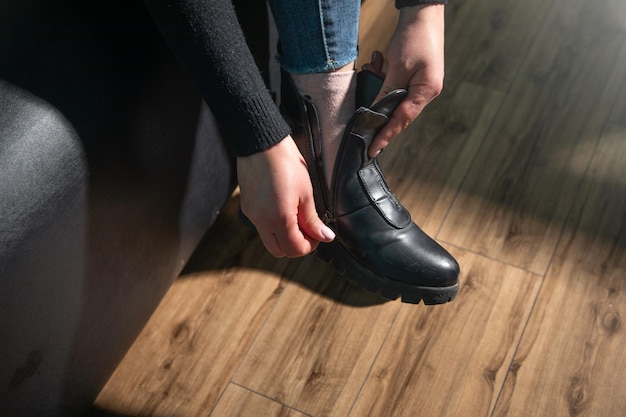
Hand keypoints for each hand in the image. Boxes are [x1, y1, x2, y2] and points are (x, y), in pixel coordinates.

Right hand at [237, 136, 334, 257]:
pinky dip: (272, 225)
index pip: (294, 249)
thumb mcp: (306, 193)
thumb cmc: (286, 163)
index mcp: (279, 219)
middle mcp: (262, 221)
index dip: (309, 246)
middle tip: (307, 230)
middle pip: (279, 251)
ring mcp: (251, 215)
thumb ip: (313, 219)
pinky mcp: (246, 207)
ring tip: (295, 218)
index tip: (317, 235)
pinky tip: (281, 208)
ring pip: (268, 240)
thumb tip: (325, 236)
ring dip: (283, 237)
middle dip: (295, 245)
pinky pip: (260, 226)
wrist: (262, 144)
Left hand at [364, 4, 445, 157]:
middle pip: (399, 112)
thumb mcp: (397, 67)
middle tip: (362, 125)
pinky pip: (395, 85)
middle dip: (378, 111)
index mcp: (426, 91)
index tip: (373, 149)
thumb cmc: (414, 37)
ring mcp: (422, 83)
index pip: (402, 120)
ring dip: (379, 87)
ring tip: (373, 67)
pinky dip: (383, 78)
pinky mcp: (415, 76)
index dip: (386, 135)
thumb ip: (386, 92)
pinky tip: (375, 64)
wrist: (422, 12)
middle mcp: (426, 90)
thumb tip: (375, 114)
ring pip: (394, 97)